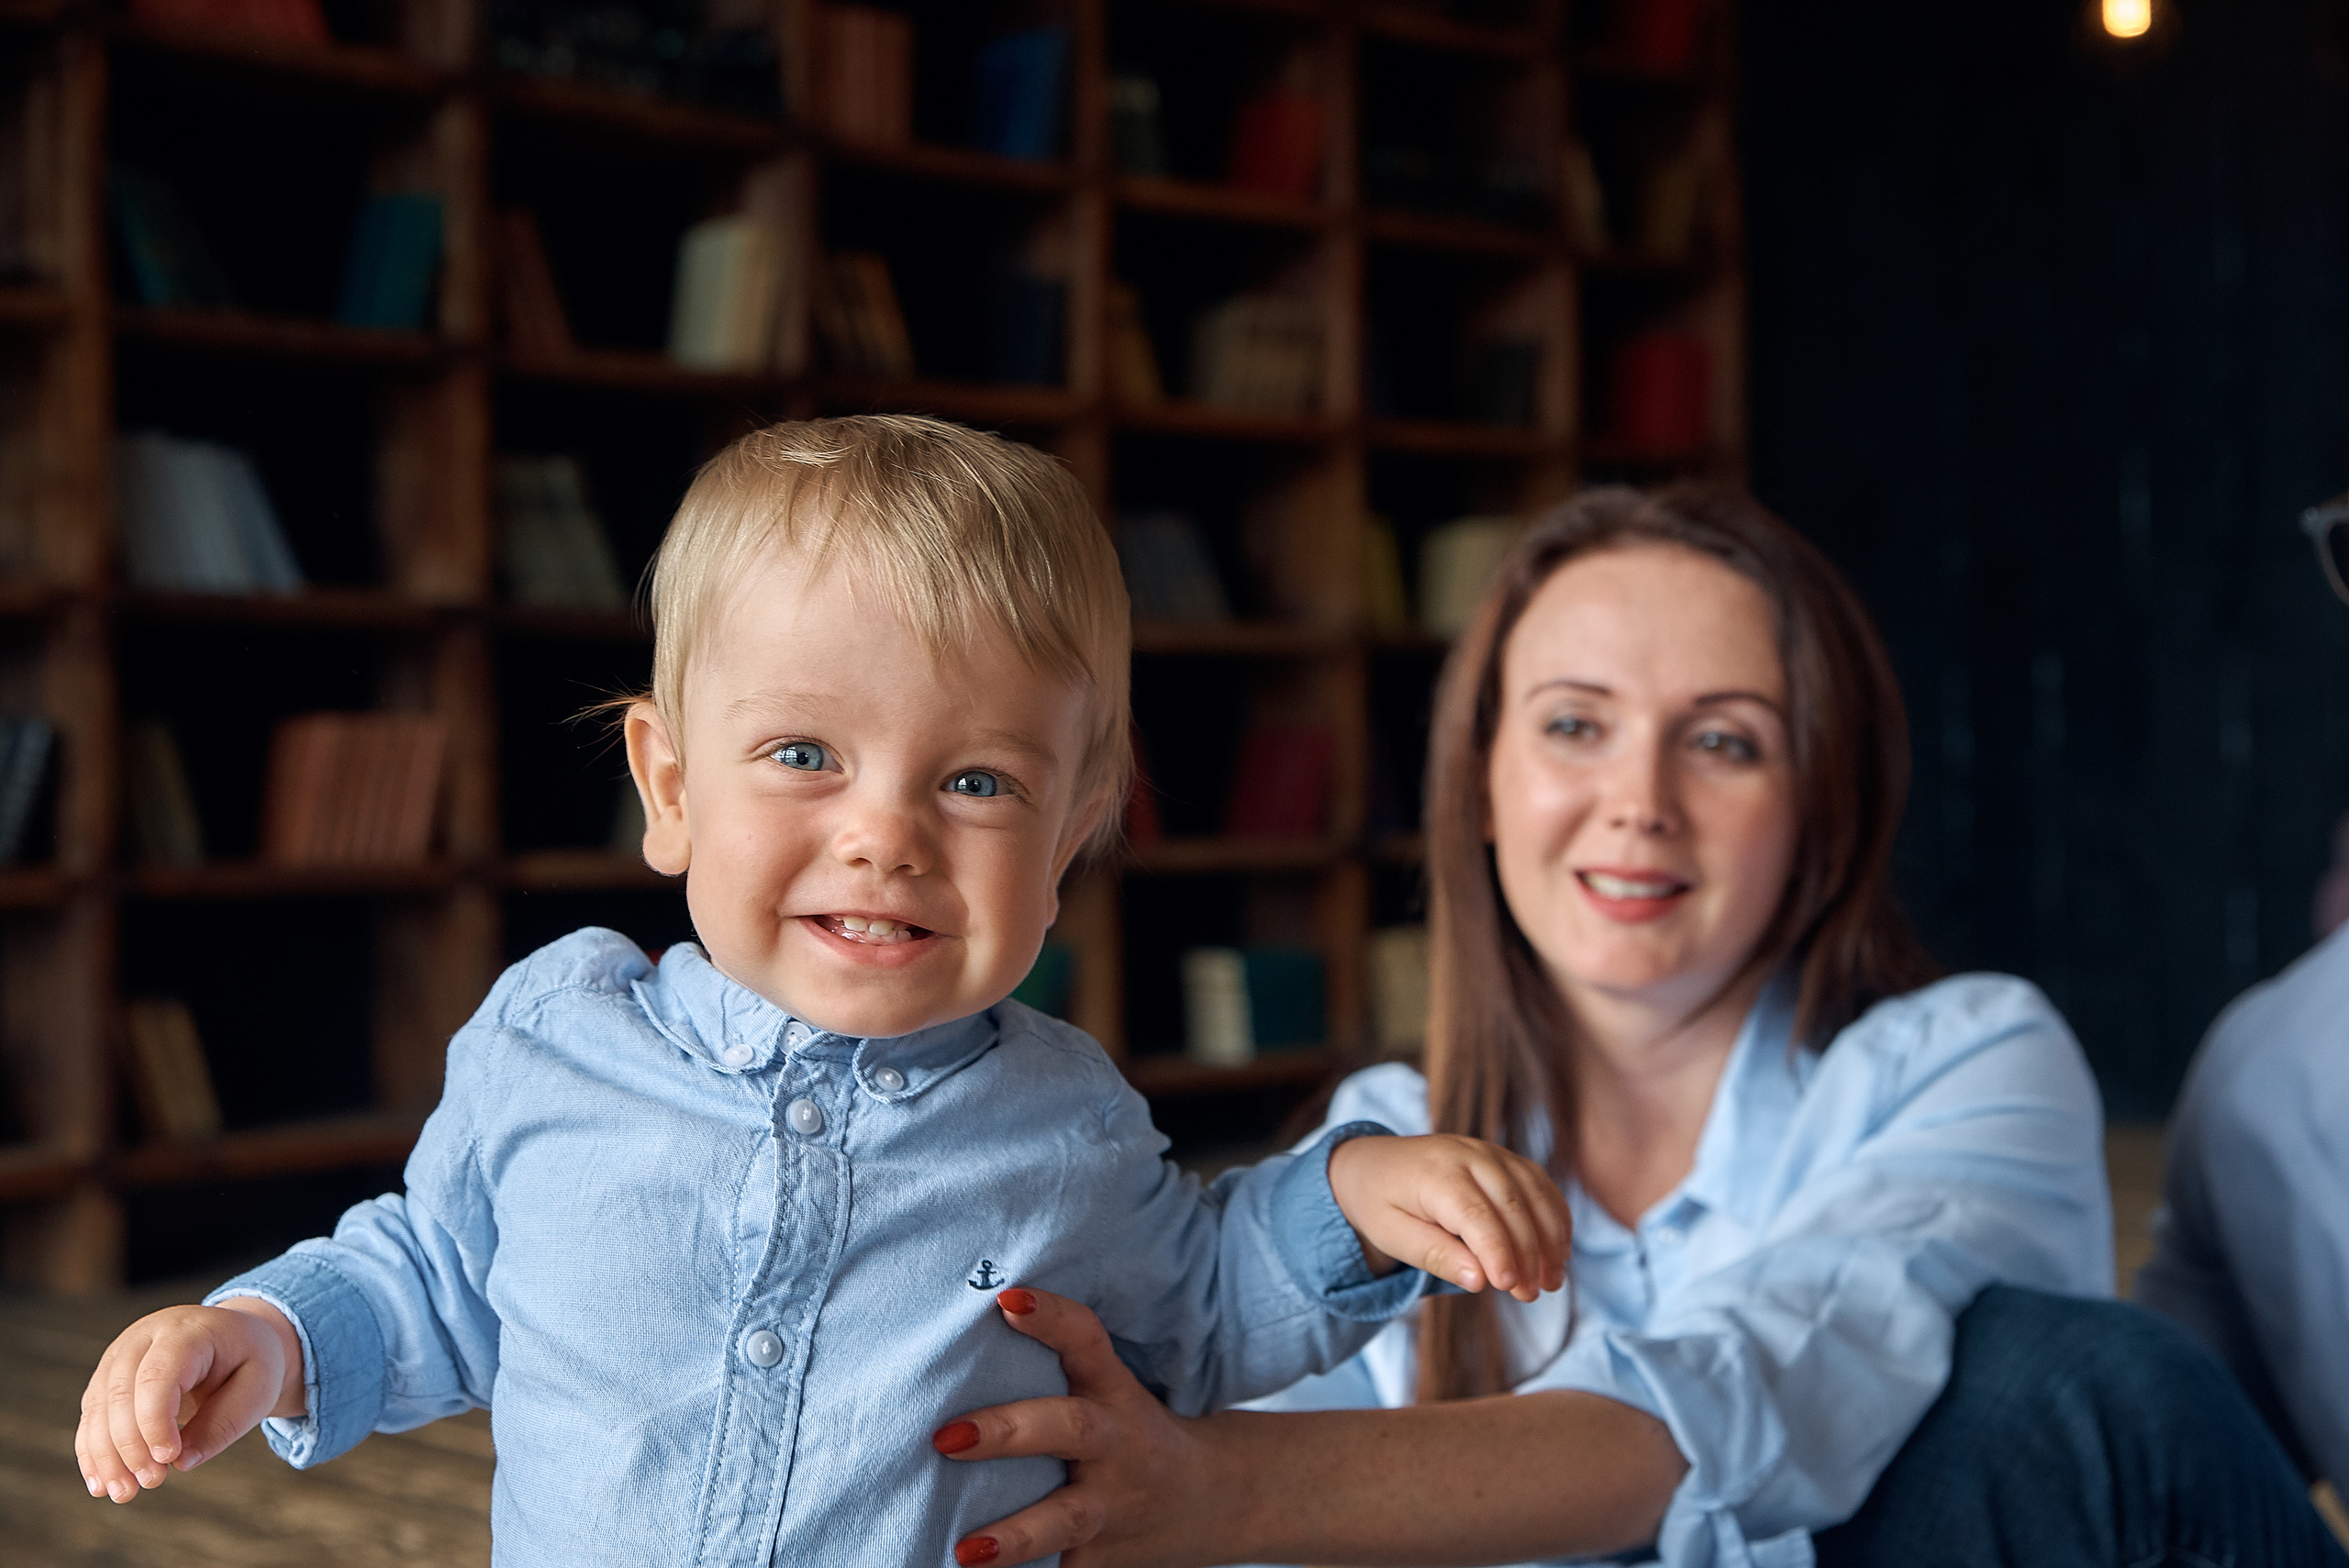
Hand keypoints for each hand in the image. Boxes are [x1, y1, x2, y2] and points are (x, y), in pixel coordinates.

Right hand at [76, 1298, 304, 1502]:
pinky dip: (93, 1451)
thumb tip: (182, 1463)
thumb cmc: (250, 1361)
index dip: (154, 1421)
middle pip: (121, 1392)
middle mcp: (144, 1337)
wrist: (234, 1335)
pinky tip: (102, 1483)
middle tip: (151, 1483)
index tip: (168, 1459)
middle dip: (130, 1445)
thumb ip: (224, 1424)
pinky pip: (92, 1415)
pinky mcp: (108, 1376)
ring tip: (124, 1494)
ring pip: (99, 1407)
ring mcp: (120, 1354)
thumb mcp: (259, 1388)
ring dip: (106, 1456)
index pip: (157, 1375)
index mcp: (187, 1331)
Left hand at [931, 1288, 1218, 1567]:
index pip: (1086, 1341)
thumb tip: (946, 1355)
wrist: (1214, 1500)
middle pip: (1070, 1427)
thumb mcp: (1108, 1393)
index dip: (1051, 1318)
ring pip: (1068, 1518)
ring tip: (968, 1550)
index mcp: (1113, 1392)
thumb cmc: (1129, 1433)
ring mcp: (1112, 1505)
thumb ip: (1049, 1375)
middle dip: (1008, 1431)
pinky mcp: (1101, 1557)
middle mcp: (1116, 1444)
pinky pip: (1061, 1567)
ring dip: (1017, 1536)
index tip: (1007, 1300)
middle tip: (946, 1437)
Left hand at [1328, 1133, 1569, 1302]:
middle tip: (1530, 1296)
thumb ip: (1434, 1255)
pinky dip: (1554, 1216)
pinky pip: (1539, 1183)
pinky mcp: (1503, 1158)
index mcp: (1435, 1173)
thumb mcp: (1392, 1236)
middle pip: (1511, 1204)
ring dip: (1550, 1237)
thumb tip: (1479, 1281)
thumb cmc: (1379, 1204)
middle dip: (1528, 1253)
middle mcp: (1467, 1154)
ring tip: (1553, 1281)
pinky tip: (1558, 1251)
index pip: (1475, 1215)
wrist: (1370, 1163)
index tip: (1510, 1286)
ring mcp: (1490, 1152)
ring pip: (1534, 1192)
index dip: (1497, 1251)